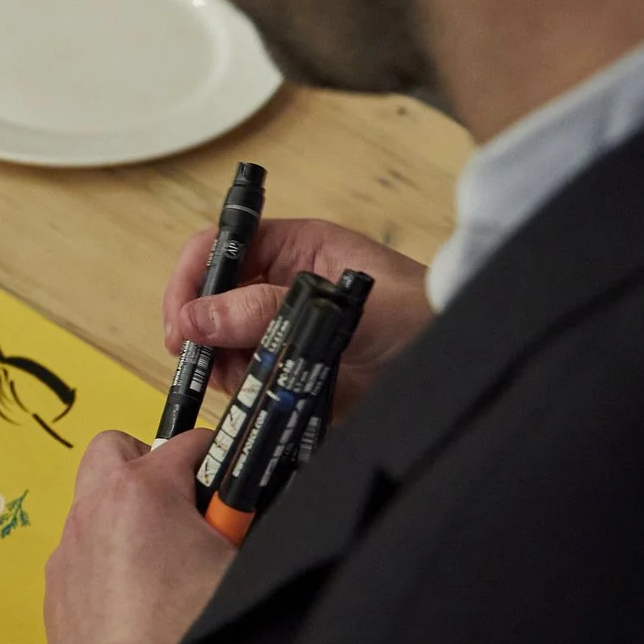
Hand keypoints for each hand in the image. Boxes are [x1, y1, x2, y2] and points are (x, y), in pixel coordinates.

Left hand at [45, 430, 234, 643]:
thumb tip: (251, 513)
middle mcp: (93, 511)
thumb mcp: (240, 570)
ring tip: (166, 560)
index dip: (221, 456)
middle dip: (151, 463)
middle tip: (187, 504)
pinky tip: (137, 601)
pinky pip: (80, 552)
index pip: (189, 442)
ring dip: (126, 513)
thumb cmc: (189, 640)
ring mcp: (67, 552)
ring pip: (92, 504)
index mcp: (142, 492)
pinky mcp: (55, 591)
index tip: (235, 479)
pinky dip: (107, 557)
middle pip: (115, 448)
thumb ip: (245, 527)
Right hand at [163, 217, 434, 416]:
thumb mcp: (340, 306)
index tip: (182, 319)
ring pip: (219, 342)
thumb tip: (194, 319)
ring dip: (214, 361)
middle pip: (210, 297)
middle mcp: (280, 287)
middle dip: (194, 325)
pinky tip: (250, 395)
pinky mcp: (290, 373)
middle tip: (191, 357)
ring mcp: (283, 332)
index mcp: (295, 250)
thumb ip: (267, 309)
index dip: (193, 278)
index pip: (222, 248)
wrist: (461, 370)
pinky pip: (243, 379)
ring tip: (232, 379)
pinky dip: (236, 390)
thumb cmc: (419, 317)